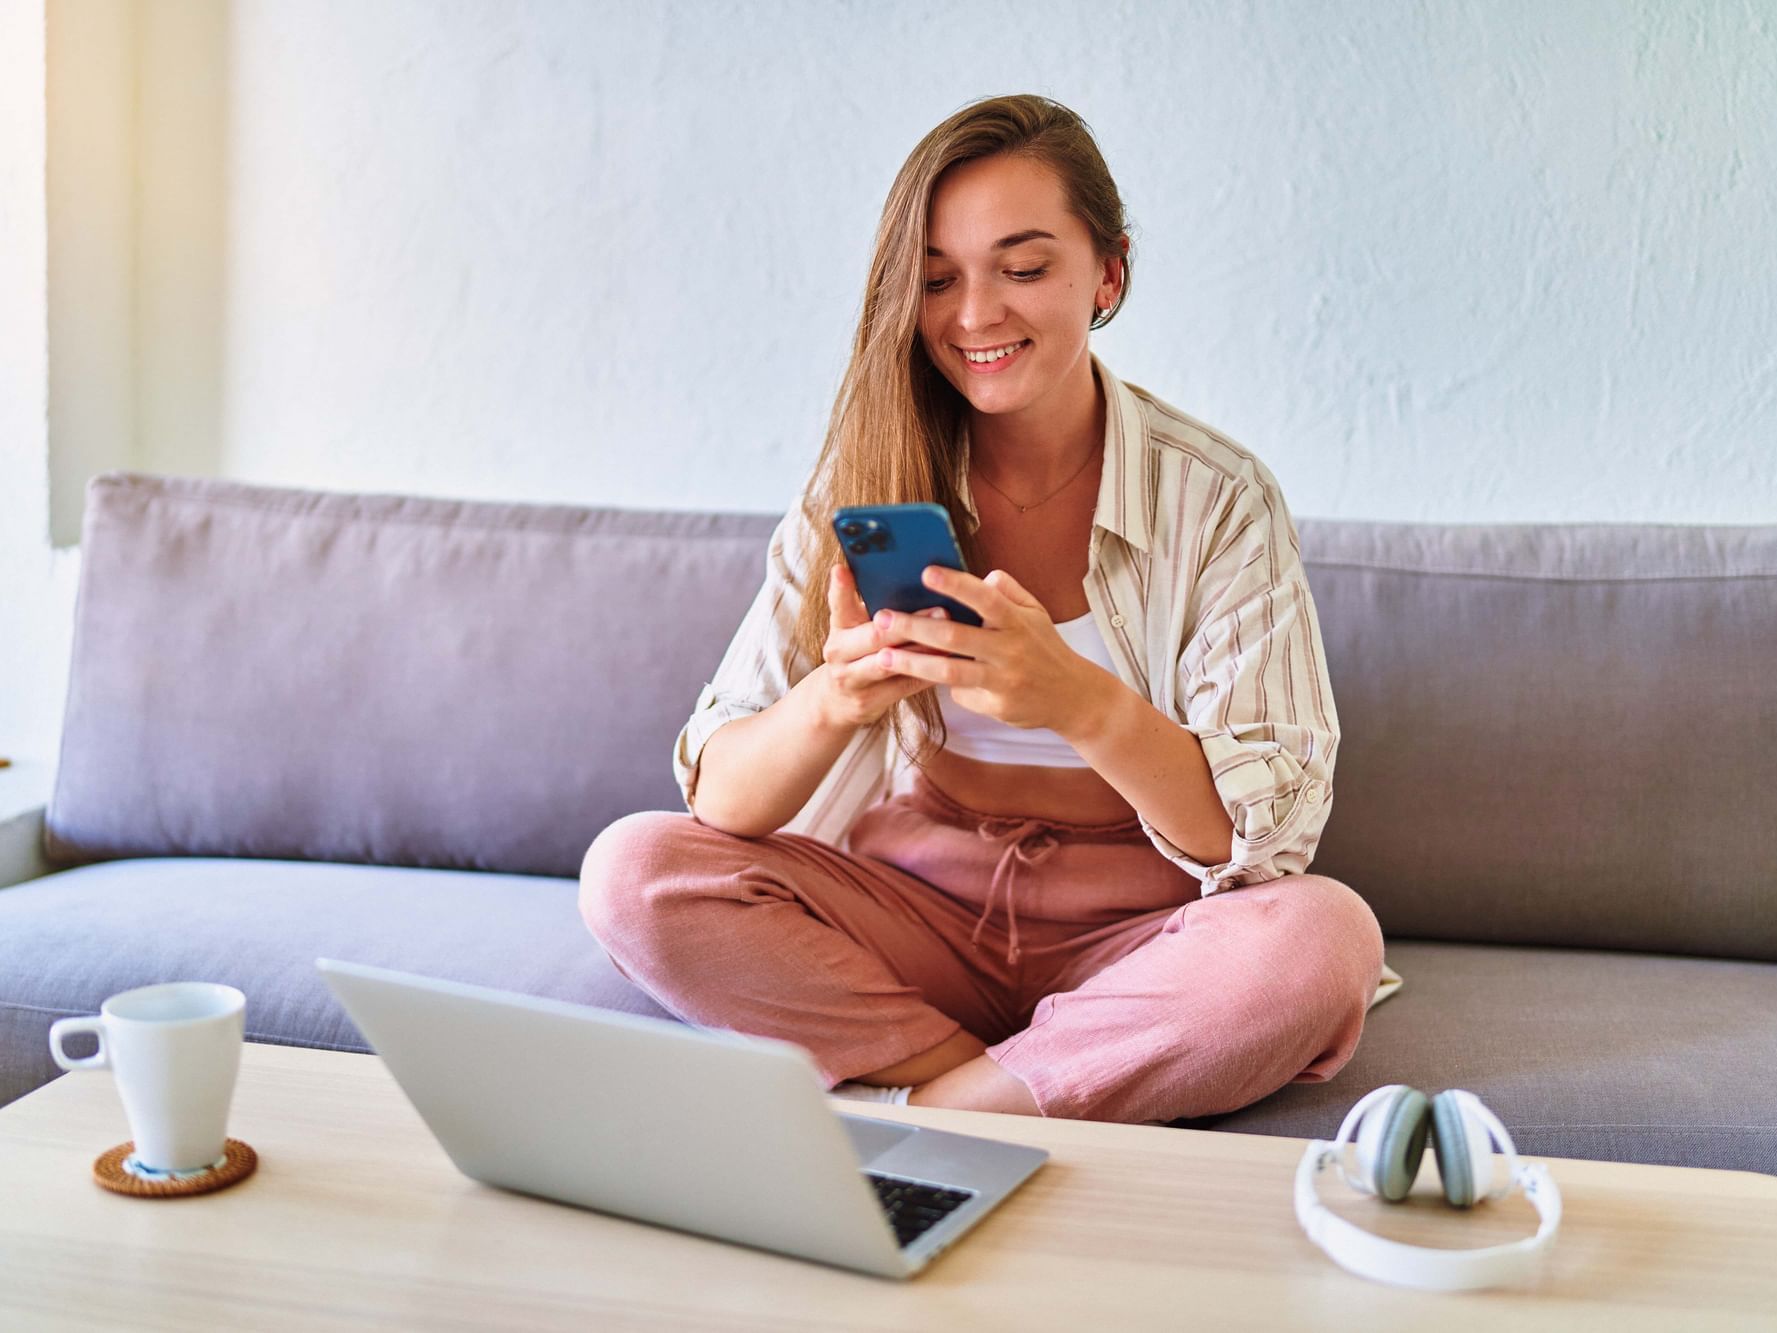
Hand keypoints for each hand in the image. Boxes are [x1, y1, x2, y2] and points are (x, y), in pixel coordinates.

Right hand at [816, 563, 945, 729]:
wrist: (838, 700)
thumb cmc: (857, 651)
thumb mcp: (854, 625)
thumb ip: (868, 600)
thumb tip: (897, 567)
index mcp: (839, 627)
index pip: (839, 603)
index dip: (840, 587)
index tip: (843, 567)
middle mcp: (839, 652)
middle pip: (874, 636)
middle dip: (908, 623)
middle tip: (942, 609)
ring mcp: (852, 679)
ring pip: (890, 664)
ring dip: (922, 650)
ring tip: (951, 638)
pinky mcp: (869, 701)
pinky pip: (903, 686)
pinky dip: (927, 673)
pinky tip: (950, 662)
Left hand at [870, 566, 1105, 734]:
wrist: (1074, 697)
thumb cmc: (1046, 648)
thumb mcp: (1036, 613)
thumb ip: (1009, 591)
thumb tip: (984, 576)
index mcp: (1018, 621)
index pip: (985, 597)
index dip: (955, 584)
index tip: (925, 572)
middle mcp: (1010, 649)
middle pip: (955, 636)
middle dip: (914, 626)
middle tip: (881, 619)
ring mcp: (1003, 680)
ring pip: (950, 671)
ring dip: (913, 663)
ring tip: (882, 657)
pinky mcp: (997, 706)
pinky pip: (961, 694)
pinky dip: (945, 685)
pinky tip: (923, 678)